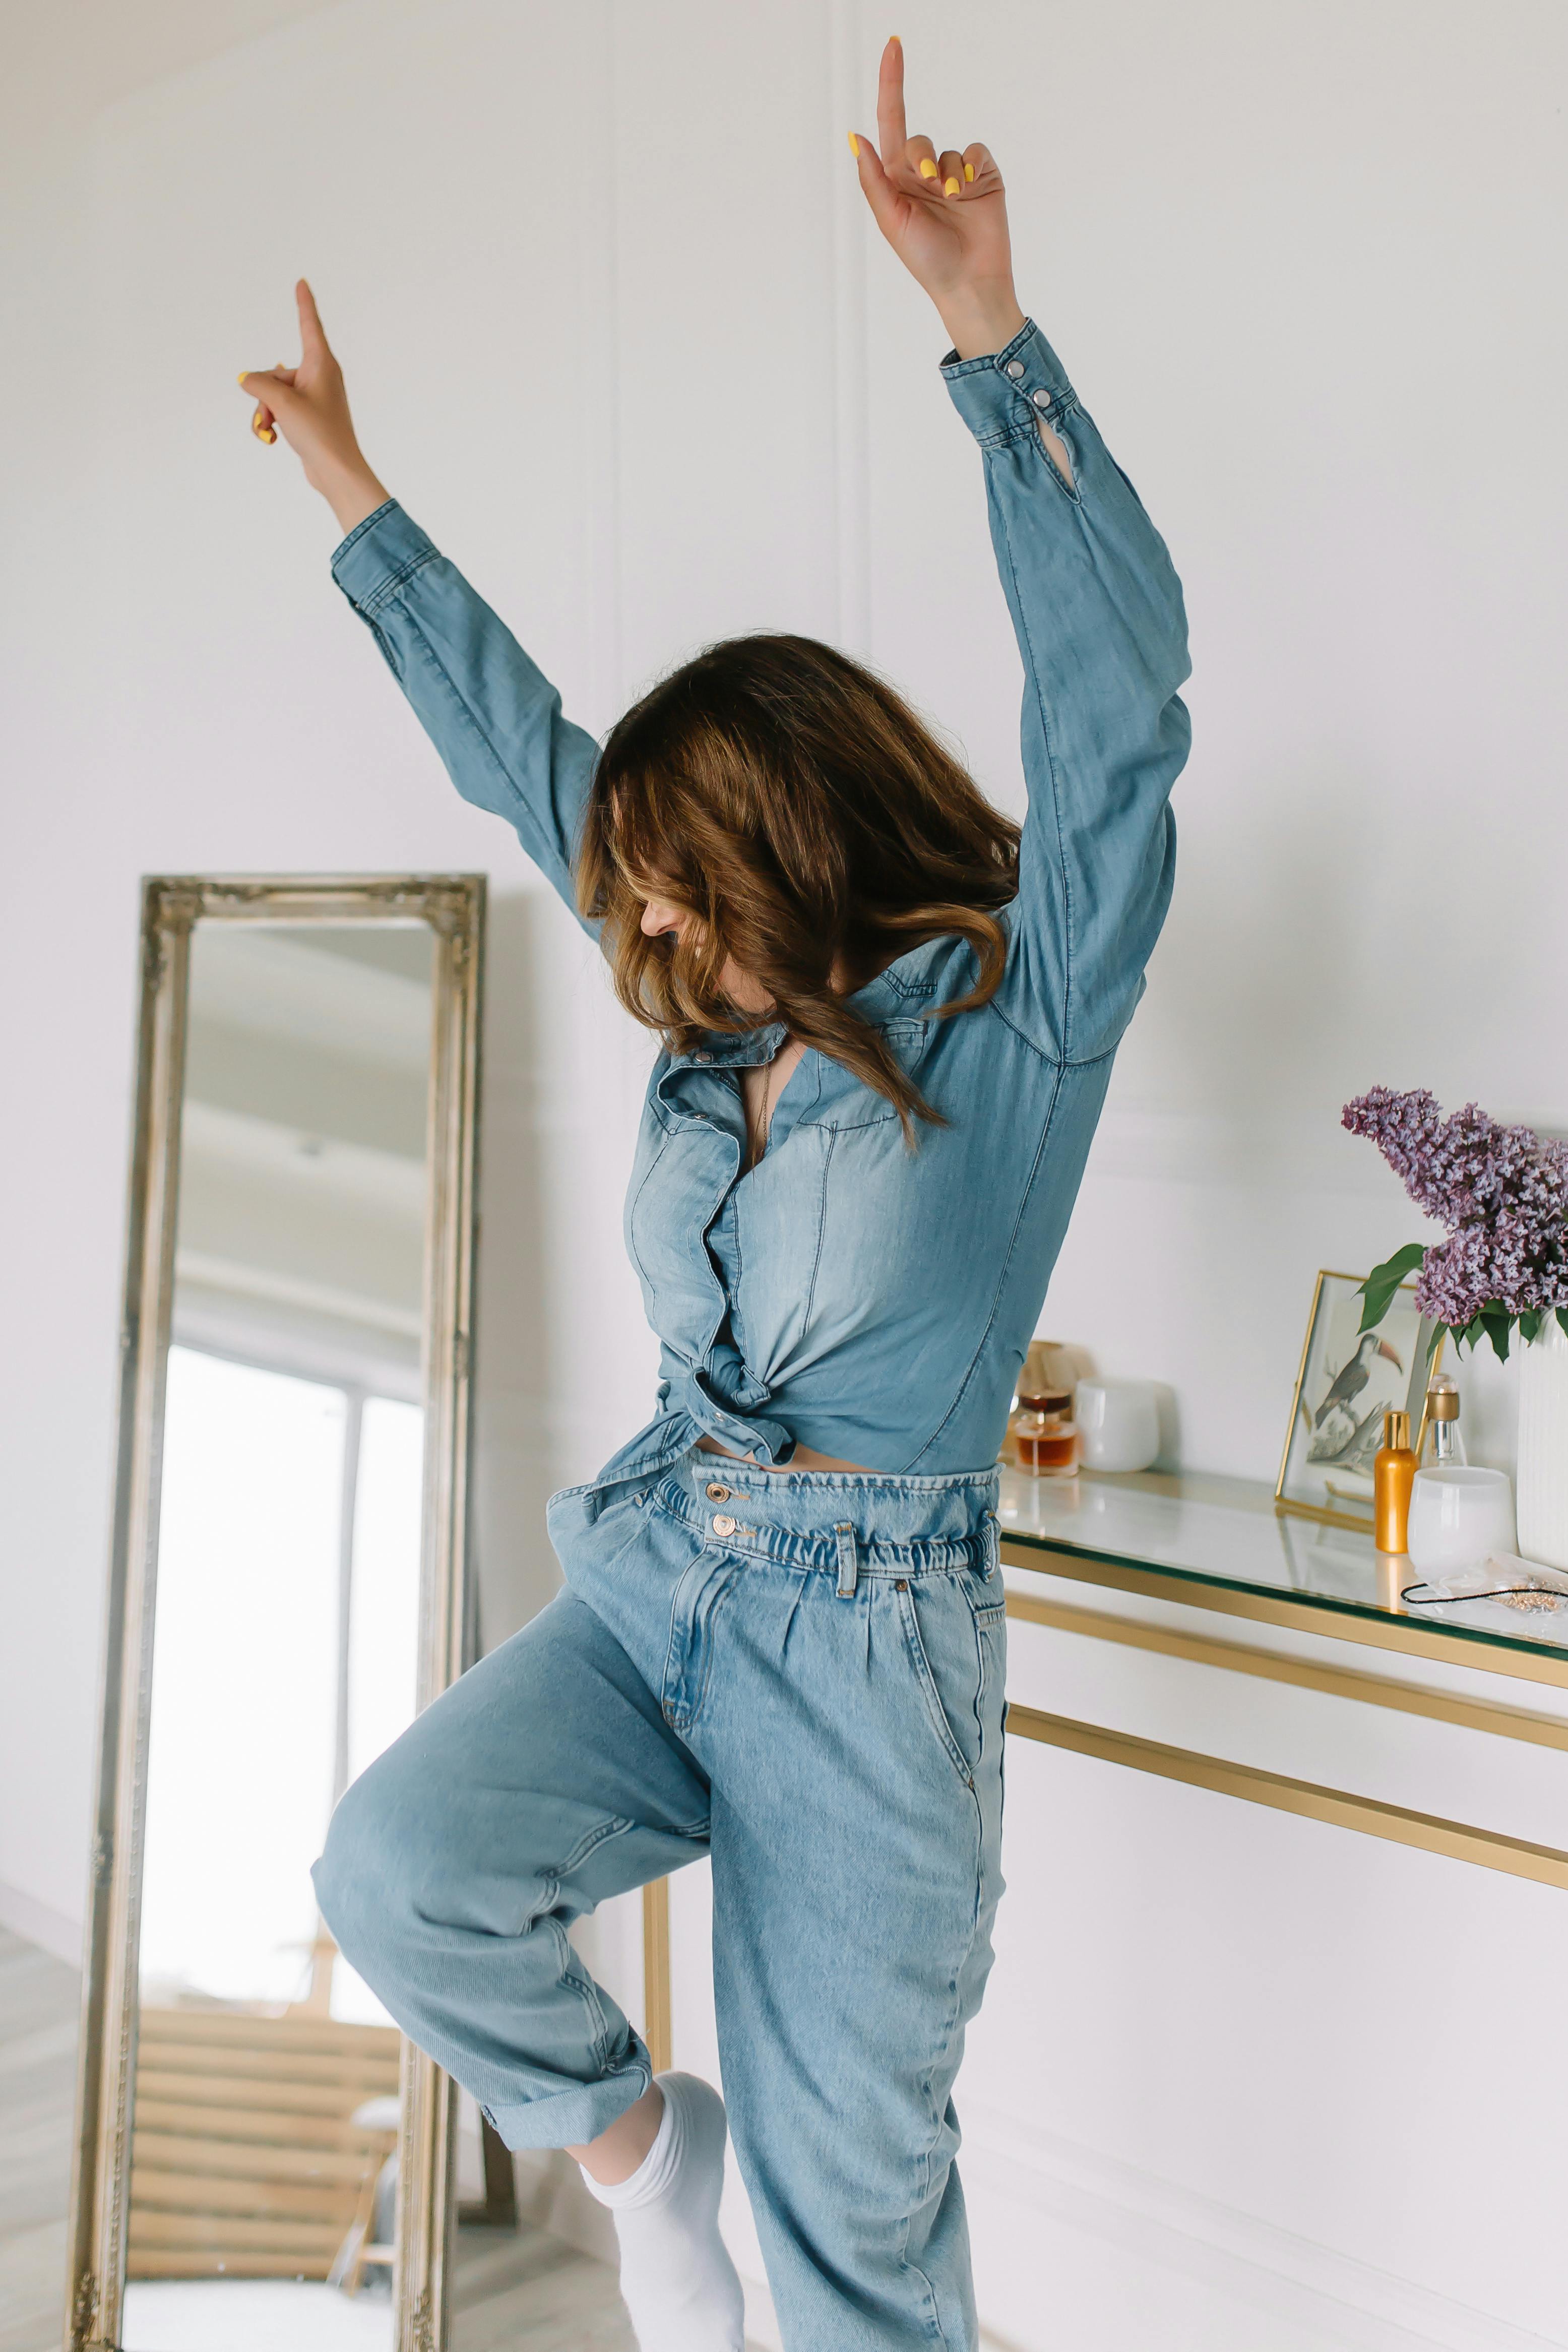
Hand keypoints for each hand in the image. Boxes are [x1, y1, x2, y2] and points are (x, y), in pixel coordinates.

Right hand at [238, 282, 389, 535]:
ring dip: (264, 412)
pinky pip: (279, 410)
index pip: (309, 324)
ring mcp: (313, 397)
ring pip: (273, 394)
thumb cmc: (319, 433)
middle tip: (272, 415)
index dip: (303, 303)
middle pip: (275, 372)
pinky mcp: (307, 417)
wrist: (335, 471)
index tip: (302, 283)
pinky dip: (270, 422)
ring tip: (271, 431)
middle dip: (263, 394)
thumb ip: (257, 383)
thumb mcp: (281, 401)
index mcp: (321, 363)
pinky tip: (271, 438)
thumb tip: (246, 379)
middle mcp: (319, 376)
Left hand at [849, 37, 1025, 361]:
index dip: (891, 84)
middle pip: (918, 138)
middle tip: (929, 186)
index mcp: (897, 181)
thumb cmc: (926, 260)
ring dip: (949, 173)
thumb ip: (874, 178)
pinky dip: (972, 166)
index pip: (891, 122)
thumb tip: (856, 137)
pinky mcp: (983, 178)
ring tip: (954, 201)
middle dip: (921, 158)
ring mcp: (954, 176)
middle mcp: (924, 174)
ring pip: (949, 149)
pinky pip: (975, 151)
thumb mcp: (891, 220)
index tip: (894, 45)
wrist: (969, 283)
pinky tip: (972, 190)